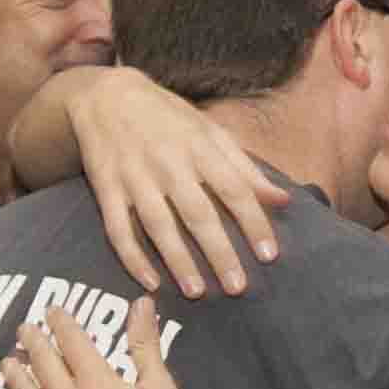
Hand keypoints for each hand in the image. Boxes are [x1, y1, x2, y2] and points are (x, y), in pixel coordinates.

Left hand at [0, 300, 190, 388]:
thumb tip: (141, 304)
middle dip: (33, 342)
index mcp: (94, 380)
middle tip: (24, 329)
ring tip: (6, 362)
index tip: (52, 310)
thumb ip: (146, 345)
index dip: (61, 322)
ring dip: (14, 377)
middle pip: (43, 364)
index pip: (72, 340)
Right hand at [67, 68, 290, 298]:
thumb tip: (282, 200)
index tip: (269, 255)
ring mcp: (134, 177)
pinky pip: (117, 228)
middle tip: (238, 287)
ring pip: (158, 224)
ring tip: (197, 292)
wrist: (105, 96)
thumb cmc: (168, 117)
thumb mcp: (210, 132)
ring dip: (177, 260)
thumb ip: (246, 169)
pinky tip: (150, 283)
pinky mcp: (106, 189)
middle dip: (219, 251)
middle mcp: (168, 163)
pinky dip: (132, 257)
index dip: (253, 222)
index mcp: (200, 148)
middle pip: (197, 212)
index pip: (234, 189)